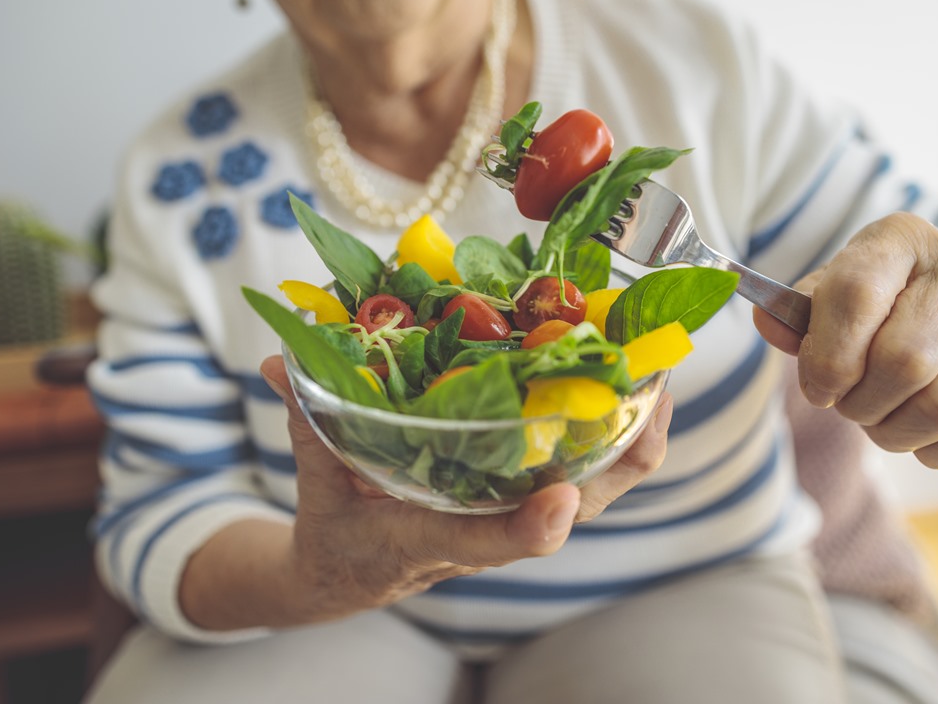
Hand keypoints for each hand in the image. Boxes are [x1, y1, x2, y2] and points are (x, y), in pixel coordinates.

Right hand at [259, 355, 671, 622]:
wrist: (349, 575)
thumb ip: (307, 423)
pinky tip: (629, 376)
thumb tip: (278, 362)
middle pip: (580, 507)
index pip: (486, 543)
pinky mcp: (521, 496)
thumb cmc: (338, 534)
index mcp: (432, 539)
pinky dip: (616, 426)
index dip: (527, 529)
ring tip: (659, 362)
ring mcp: (513, 514)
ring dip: (636, 430)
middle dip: (625, 450)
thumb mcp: (315, 485)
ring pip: (598, 485)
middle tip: (655, 379)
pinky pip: (587, 467)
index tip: (558, 503)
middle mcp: (488, 530)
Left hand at [754, 212, 937, 467]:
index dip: (827, 357)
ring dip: (898, 433)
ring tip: (886, 422)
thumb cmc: (886, 307)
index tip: (818, 387)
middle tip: (854, 407)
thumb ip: (799, 316)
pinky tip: (926, 436)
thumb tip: (768, 321)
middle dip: (863, 404)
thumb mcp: (835, 298)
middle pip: (904, 361)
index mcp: (903, 238)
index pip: (856, 295)